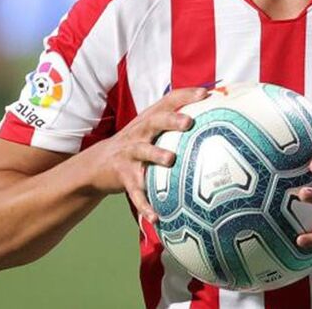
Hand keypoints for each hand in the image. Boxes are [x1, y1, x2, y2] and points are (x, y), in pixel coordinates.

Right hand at [88, 86, 207, 222]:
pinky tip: (156, 218)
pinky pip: (136, 193)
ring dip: (156, 155)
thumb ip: (175, 120)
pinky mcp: (123, 177)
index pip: (168, 101)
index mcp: (149, 119)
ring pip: (143, 152)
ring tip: (170, 160)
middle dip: (171, 121)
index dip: (186, 95)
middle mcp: (139, 133)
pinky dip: (145, 205)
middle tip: (188, 122)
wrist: (98, 164)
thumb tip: (213, 112)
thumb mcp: (151, 129)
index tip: (205, 94)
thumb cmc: (137, 143)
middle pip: (155, 122)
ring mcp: (130, 154)